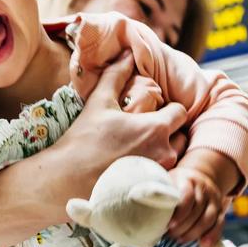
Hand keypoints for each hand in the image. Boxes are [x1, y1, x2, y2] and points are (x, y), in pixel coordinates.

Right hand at [57, 52, 188, 173]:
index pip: (180, 112)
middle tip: (144, 135)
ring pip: (174, 159)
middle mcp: (165, 152)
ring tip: (138, 153)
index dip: (168, 110)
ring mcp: (160, 175)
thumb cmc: (83, 140)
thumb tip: (127, 53)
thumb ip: (116, 75)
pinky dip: (155, 174)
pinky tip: (134, 172)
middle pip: (181, 137)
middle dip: (168, 134)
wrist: (66, 181)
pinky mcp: (151, 193)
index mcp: (157, 128)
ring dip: (163, 154)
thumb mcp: (99, 102)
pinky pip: (165, 180)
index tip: (152, 114)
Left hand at [166, 166, 225, 246]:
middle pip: (197, 209)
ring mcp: (214, 198)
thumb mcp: (167, 182)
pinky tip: (204, 244)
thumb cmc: (175, 184)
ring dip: (195, 232)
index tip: (169, 225)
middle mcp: (203, 187)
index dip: (180, 212)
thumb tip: (139, 211)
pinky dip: (213, 234)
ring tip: (181, 240)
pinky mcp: (220, 209)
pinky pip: (220, 223)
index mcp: (187, 180)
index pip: (187, 196)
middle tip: (171, 235)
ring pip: (209, 217)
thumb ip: (159, 193)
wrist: (199, 176)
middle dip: (184, 226)